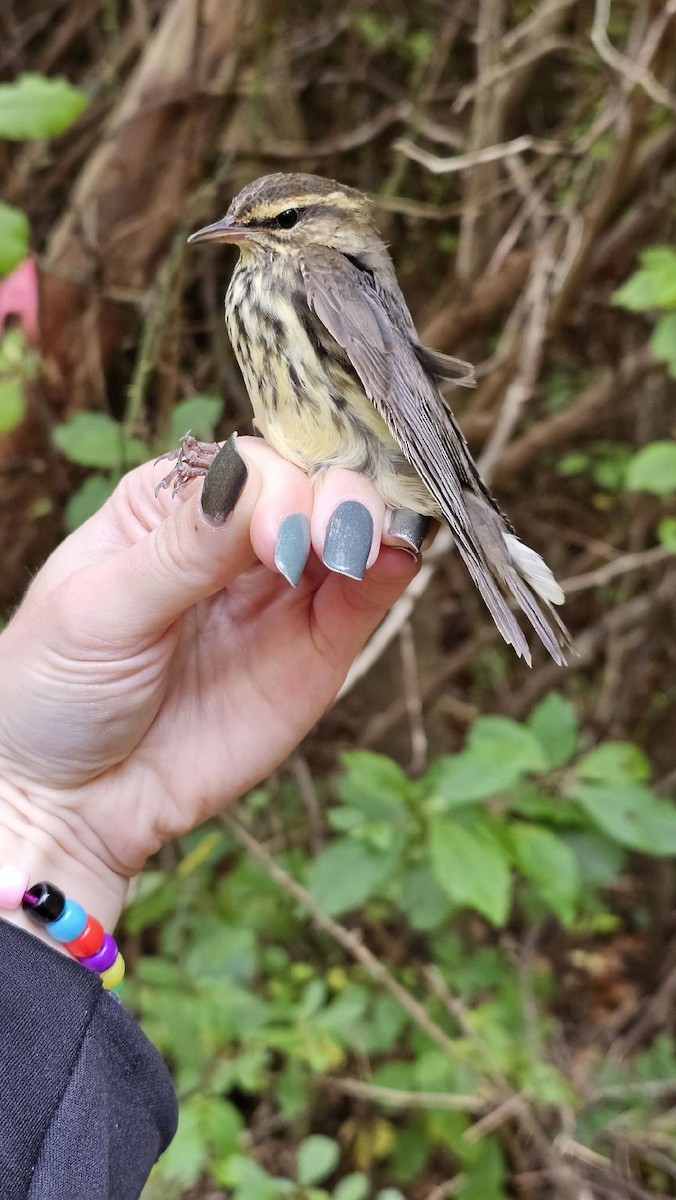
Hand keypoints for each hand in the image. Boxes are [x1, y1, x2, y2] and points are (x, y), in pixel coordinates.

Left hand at [0, 438, 418, 930]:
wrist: (70, 802)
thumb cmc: (54, 690)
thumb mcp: (100, 610)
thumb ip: (184, 549)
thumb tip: (254, 479)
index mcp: (174, 504)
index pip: (248, 461)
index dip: (274, 480)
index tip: (269, 525)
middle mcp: (237, 538)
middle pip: (312, 482)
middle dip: (330, 495)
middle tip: (317, 540)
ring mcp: (281, 594)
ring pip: (351, 530)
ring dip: (368, 523)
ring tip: (356, 549)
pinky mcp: (317, 651)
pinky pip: (366, 598)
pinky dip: (390, 572)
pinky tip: (394, 561)